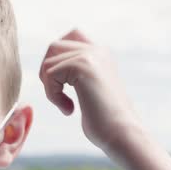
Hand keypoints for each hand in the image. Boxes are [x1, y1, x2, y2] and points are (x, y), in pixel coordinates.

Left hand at [39, 29, 143, 154]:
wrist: (122, 133)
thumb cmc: (104, 121)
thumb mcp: (89, 90)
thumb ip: (75, 73)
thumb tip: (48, 67)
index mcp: (101, 54)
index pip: (70, 36)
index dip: (57, 59)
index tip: (65, 85)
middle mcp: (98, 50)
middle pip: (54, 46)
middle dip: (48, 72)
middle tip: (59, 95)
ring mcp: (91, 55)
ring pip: (49, 62)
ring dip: (50, 87)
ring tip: (66, 105)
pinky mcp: (84, 65)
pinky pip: (50, 74)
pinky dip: (53, 95)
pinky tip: (69, 109)